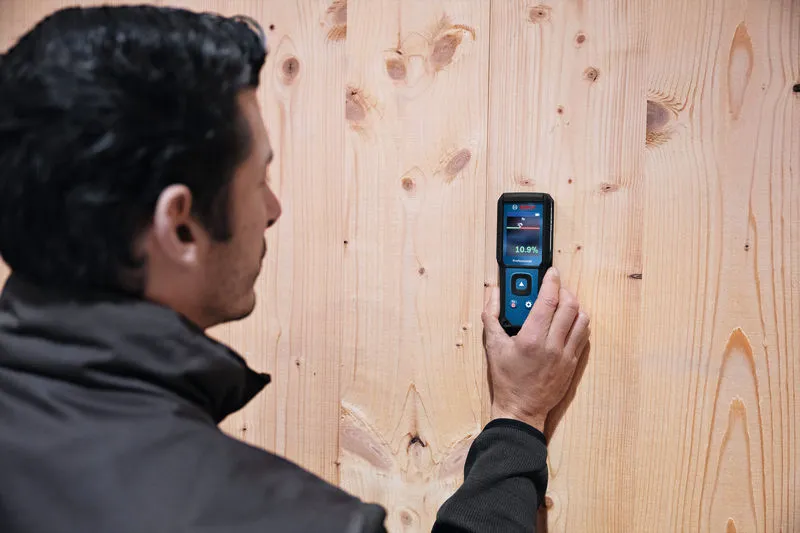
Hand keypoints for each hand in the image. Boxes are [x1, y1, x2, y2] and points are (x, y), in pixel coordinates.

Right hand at [482, 267, 589, 432]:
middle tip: (555, 288)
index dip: (551, 281)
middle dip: (564, 290)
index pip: (549, 300)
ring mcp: (566, 355)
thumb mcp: (492, 345)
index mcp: (532, 338)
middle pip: (570, 306)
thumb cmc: (506, 379)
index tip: (550, 273)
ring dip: (574, 306)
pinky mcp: (573, 363)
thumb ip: (491, 315)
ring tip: (562, 305)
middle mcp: (553, 345)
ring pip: (582, 319)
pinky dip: (578, 323)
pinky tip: (566, 323)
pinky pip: (584, 336)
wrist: (521, 410)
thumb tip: (492, 292)